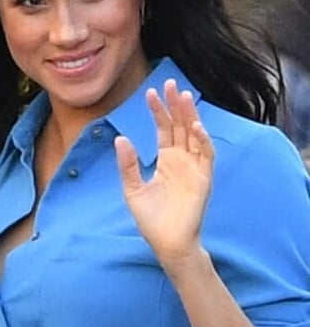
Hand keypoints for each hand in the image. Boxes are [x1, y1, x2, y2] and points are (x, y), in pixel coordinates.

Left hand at [114, 79, 212, 266]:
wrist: (166, 243)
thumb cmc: (150, 219)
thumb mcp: (132, 188)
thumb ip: (127, 164)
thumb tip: (120, 138)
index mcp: (166, 160)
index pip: (163, 129)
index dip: (158, 110)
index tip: (149, 92)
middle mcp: (181, 160)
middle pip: (180, 126)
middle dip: (175, 105)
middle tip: (170, 83)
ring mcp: (194, 169)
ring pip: (194, 135)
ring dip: (190, 116)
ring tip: (183, 96)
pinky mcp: (204, 180)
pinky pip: (206, 156)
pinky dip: (203, 141)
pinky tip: (196, 126)